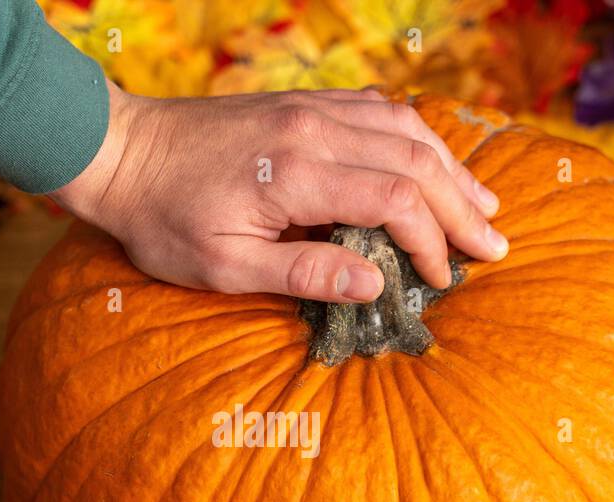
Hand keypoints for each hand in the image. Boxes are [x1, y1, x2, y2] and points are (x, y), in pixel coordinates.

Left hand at [53, 82, 507, 303]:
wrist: (120, 152)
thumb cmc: (164, 219)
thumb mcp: (225, 265)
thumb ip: (303, 273)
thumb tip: (374, 286)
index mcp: (298, 172)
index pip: (395, 198)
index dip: (430, 240)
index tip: (440, 277)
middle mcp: (314, 128)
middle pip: (415, 156)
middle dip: (460, 205)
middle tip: (494, 244)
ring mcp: (309, 107)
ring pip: (404, 126)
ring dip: (448, 166)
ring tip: (483, 204)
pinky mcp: (300, 103)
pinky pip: (376, 109)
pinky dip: (414, 136)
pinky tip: (430, 159)